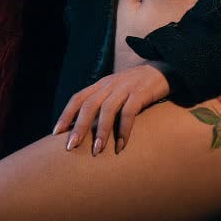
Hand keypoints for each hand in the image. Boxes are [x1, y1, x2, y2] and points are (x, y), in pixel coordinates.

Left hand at [52, 62, 172, 154]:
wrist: (164, 70)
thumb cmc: (137, 86)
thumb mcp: (117, 90)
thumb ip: (103, 103)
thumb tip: (87, 128)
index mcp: (101, 85)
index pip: (78, 98)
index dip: (66, 114)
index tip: (56, 133)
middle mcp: (110, 85)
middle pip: (89, 105)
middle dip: (79, 127)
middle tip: (70, 147)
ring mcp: (125, 88)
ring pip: (107, 110)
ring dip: (101, 131)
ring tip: (96, 150)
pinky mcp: (141, 93)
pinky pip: (129, 112)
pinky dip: (124, 130)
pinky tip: (121, 145)